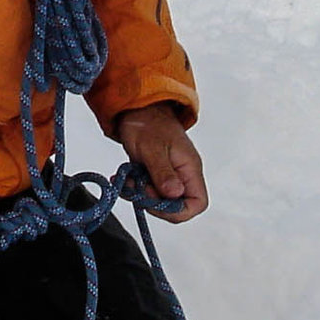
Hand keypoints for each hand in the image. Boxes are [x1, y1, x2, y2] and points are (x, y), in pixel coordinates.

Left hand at [111, 103, 207, 221]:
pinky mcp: (156, 173)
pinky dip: (134, 188)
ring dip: (140, 194)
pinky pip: (148, 189)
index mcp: (190, 168)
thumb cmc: (147, 123)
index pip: (197, 203)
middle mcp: (183, 174)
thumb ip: (163, 172)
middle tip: (136, 189)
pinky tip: (123, 177)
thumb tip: (174, 195)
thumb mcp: (152, 148)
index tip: (154, 202)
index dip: (177, 211)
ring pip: (159, 199)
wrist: (137, 107)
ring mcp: (169, 174)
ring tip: (126, 180)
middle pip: (177, 205)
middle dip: (153, 203)